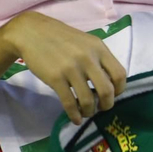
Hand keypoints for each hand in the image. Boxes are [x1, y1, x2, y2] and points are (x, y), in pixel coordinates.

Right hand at [1, 11, 127, 119]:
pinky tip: (75, 118)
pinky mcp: (55, 78)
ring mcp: (71, 69)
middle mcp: (88, 59)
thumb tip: (109, 83)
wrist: (32, 33)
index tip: (114, 95)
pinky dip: (74, 115)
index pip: (120, 74)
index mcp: (99, 49)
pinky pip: (69, 103)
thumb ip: (99, 59)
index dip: (120, 90)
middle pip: (107, 91)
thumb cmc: (62, 39)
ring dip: (90, 112)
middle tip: (102, 108)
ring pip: (88, 100)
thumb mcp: (86, 43)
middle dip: (107, 105)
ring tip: (86, 113)